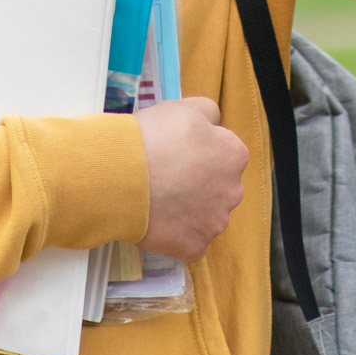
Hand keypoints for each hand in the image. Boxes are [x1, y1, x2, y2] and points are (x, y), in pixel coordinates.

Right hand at [134, 97, 247, 260]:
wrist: (120, 177)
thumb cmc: (152, 138)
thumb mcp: (184, 107)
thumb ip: (209, 112)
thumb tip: (215, 122)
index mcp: (234, 155)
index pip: (224, 154)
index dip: (199, 152)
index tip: (177, 153)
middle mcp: (233, 191)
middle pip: (217, 187)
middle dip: (198, 184)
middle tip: (166, 177)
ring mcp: (215, 222)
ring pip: (204, 216)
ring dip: (188, 210)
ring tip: (157, 198)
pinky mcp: (195, 247)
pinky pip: (189, 241)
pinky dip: (175, 234)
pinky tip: (157, 220)